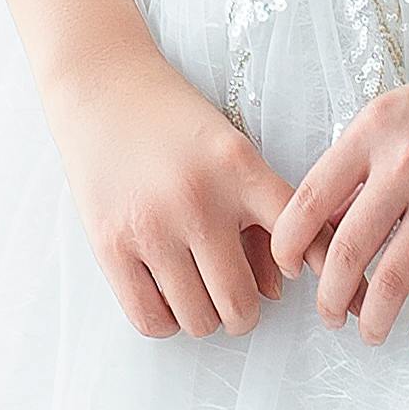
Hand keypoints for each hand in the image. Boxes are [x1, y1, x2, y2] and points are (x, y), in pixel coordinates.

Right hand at [41, 43, 292, 340]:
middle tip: (235, 294)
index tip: (294, 271)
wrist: (101, 89)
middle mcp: (198, 200)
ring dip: (205, 316)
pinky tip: (166, 294)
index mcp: (239, 168)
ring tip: (198, 291)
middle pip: (241, 302)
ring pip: (199, 320)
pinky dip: (167, 320)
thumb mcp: (231, 151)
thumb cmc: (175, 123)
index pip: (296, 237)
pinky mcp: (110, 246)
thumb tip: (276, 290)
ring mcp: (151, 226)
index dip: (307, 268)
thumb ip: (260, 215)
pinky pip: (151, 320)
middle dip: (244, 311)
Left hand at [269, 30, 408, 348]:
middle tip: (328, 315)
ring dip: (374, 319)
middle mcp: (407, 163)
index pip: (308, 202)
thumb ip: (357, 166)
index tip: (288, 267)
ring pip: (395, 280)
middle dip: (329, 297)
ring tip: (369, 332)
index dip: (288, 246)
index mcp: (372, 131)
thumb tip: (321, 228)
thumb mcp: (393, 113)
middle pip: (347, 251)